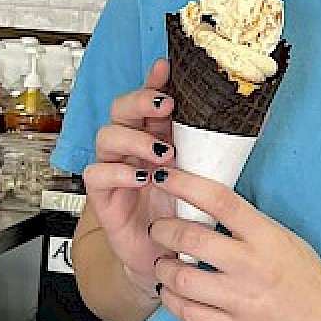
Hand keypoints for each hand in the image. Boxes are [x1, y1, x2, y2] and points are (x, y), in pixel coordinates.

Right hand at [81, 60, 177, 292]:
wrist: (164, 253)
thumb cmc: (179, 210)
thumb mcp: (196, 172)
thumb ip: (199, 146)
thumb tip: (223, 115)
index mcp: (153, 134)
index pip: (148, 99)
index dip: (153, 80)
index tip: (165, 67)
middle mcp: (129, 147)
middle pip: (120, 109)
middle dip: (141, 101)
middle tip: (166, 106)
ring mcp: (113, 169)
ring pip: (106, 136)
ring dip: (135, 139)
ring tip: (163, 153)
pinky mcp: (102, 197)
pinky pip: (96, 174)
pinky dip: (118, 173)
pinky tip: (141, 178)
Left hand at [148, 168, 320, 320]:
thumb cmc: (310, 283)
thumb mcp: (286, 242)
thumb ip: (251, 226)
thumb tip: (211, 204)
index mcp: (268, 238)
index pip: (220, 200)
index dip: (186, 183)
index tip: (165, 176)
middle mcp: (253, 267)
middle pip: (191, 239)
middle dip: (165, 229)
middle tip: (160, 227)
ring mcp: (242, 302)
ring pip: (182, 279)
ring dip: (163, 267)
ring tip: (164, 263)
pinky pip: (188, 313)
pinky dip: (172, 299)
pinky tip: (172, 292)